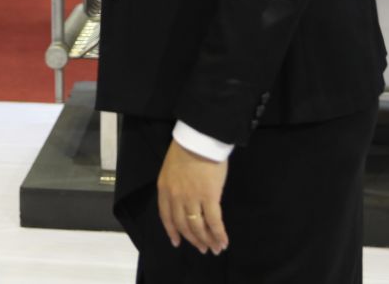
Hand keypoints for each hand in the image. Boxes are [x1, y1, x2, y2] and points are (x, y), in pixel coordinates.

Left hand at [157, 140, 228, 255]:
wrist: (198, 140)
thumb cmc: (186, 150)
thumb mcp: (171, 169)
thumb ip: (174, 186)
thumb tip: (184, 201)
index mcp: (164, 189)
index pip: (166, 217)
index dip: (172, 231)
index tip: (176, 242)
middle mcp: (176, 197)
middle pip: (183, 225)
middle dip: (193, 240)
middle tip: (202, 249)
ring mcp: (192, 198)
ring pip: (198, 227)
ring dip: (207, 241)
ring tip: (215, 249)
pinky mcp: (209, 197)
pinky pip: (214, 221)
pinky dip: (219, 234)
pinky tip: (224, 242)